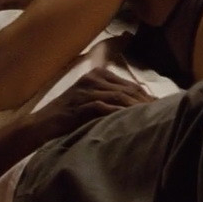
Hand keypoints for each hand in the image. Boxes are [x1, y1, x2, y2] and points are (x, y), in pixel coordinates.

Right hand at [29, 66, 152, 140]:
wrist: (39, 126)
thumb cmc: (67, 117)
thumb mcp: (90, 103)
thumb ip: (110, 99)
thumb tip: (139, 107)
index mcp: (97, 75)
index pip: (129, 85)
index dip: (147, 97)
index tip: (162, 108)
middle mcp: (92, 78)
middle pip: (128, 89)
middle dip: (146, 102)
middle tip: (163, 115)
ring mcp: (85, 90)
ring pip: (119, 96)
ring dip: (137, 107)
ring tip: (152, 118)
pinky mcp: (79, 104)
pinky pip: (104, 106)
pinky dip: (119, 113)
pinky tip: (132, 121)